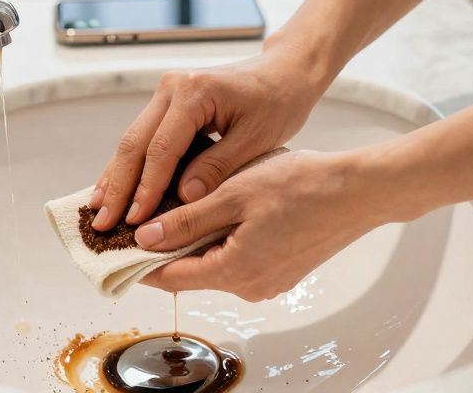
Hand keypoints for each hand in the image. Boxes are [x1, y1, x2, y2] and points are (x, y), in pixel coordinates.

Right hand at [89, 44, 326, 230]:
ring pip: (132, 139)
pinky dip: (130, 165)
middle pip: (135, 142)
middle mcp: (172, 87)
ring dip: (116, 177)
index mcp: (194, 92)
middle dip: (119, 187)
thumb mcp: (256, 139)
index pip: (161, 148)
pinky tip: (114, 188)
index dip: (146, 188)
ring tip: (98, 211)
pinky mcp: (168, 101)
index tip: (136, 222)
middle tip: (102, 224)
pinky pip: (144, 136)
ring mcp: (166, 91)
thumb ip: (218, 167)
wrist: (283, 73)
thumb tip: (183, 199)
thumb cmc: (278, 103)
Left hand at [134, 150, 389, 300]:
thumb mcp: (234, 194)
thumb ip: (187, 220)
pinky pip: (238, 260)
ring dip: (195, 241)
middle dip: (166, 247)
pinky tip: (219, 211)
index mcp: (233, 271)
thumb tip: (146, 238)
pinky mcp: (282, 270)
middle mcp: (250, 286)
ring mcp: (268, 282)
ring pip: (215, 264)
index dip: (138, 262)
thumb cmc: (302, 186)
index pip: (169, 277)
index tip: (114, 246)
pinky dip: (221, 241)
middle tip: (144, 216)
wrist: (357, 191)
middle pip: (191, 272)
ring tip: (179, 206)